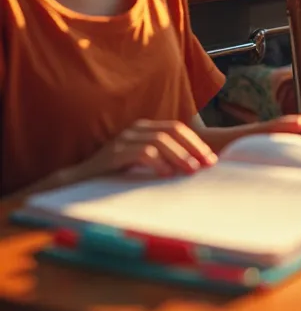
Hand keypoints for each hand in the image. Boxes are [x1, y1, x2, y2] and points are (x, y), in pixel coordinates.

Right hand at [78, 120, 216, 181]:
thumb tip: (194, 168)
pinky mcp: (114, 153)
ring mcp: (124, 139)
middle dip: (192, 147)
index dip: (196, 143)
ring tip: (190, 171)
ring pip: (159, 141)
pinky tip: (166, 174)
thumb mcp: (142, 164)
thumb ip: (163, 160)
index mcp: (145, 128)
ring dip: (179, 156)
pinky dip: (157, 162)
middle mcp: (136, 129)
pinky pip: (141, 153)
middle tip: (206, 165)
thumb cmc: (115, 175)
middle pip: (172, 131)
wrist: (79, 182)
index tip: (211, 160)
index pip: (177, 128)